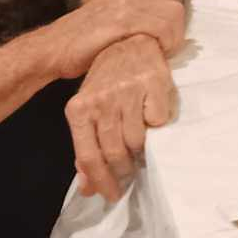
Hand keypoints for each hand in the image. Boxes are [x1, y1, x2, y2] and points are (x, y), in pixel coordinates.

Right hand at [40, 0, 185, 77]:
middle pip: (173, 4)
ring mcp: (124, 4)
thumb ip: (129, 19)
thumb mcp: (106, 21)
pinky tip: (158, 53)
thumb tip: (154, 30)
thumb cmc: (77, 44)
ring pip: (172, 14)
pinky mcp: (122, 21)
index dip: (171, 19)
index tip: (166, 39)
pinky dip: (166, 41)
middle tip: (167, 48)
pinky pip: (159, 26)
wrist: (50, 50)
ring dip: (174, 36)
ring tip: (163, 52)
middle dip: (177, 28)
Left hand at [65, 35, 175, 200]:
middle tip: (130, 175)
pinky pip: (158, 121)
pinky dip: (158, 126)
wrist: (129, 42)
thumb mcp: (88, 111)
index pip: (89, 156)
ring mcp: (128, 92)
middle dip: (123, 171)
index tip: (111, 196)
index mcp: (79, 109)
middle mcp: (101, 100)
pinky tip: (152, 118)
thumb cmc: (107, 82)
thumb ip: (86, 148)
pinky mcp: (153, 84)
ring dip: (141, 151)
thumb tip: (88, 187)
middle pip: (114, 152)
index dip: (101, 181)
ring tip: (141, 148)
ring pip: (137, 140)